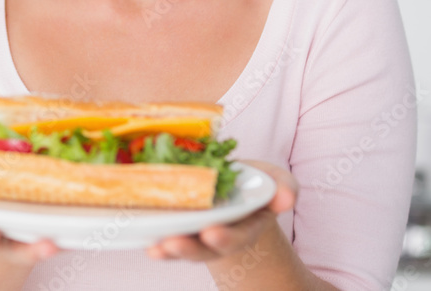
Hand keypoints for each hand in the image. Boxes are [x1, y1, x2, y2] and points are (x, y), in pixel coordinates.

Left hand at [144, 160, 297, 261]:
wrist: (231, 187)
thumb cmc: (252, 184)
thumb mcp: (273, 181)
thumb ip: (283, 187)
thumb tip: (286, 198)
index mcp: (246, 226)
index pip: (238, 236)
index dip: (225, 237)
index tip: (212, 233)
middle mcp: (220, 236)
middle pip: (205, 248)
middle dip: (190, 248)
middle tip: (174, 243)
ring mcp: (197, 234)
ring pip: (183, 247)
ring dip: (168, 249)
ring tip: (156, 247)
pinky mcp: (177, 228)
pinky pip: (165, 237)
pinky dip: (154, 241)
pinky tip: (145, 242)